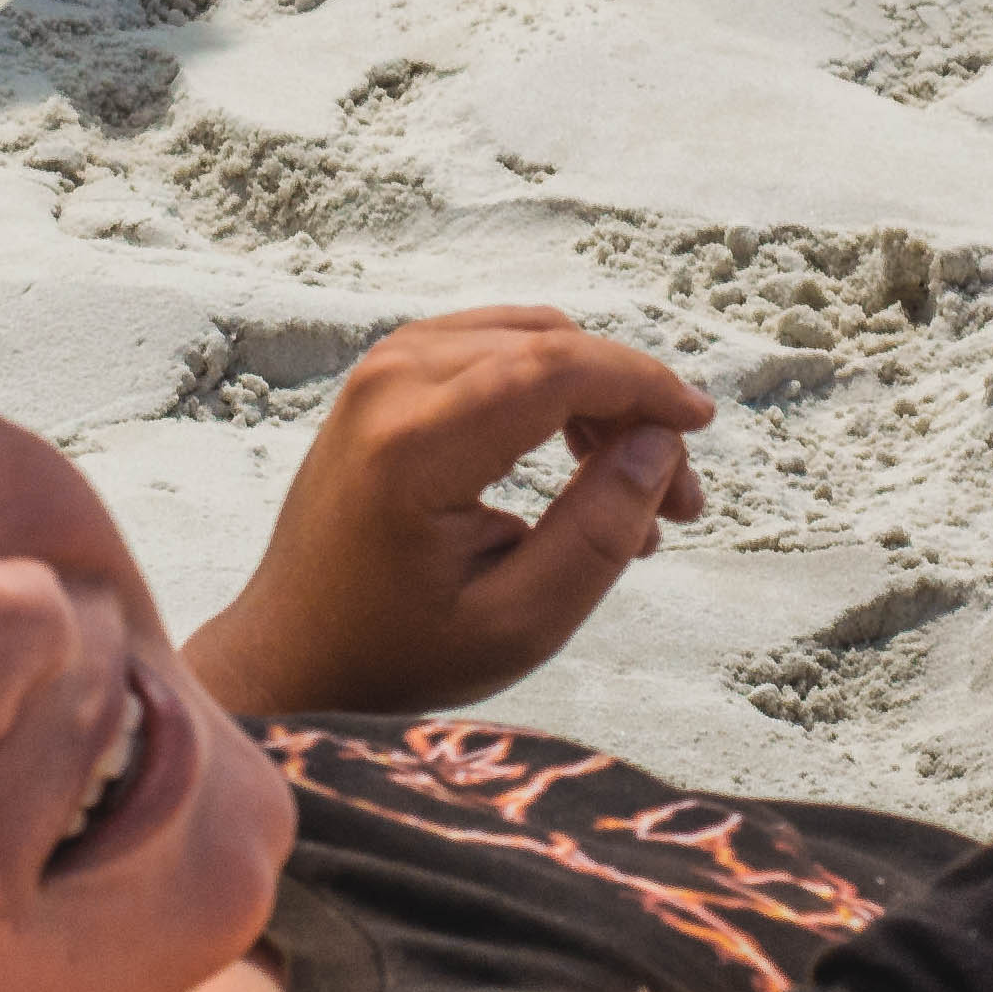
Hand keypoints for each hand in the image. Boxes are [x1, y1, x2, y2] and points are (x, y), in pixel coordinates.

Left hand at [179, 310, 711, 718]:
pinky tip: (580, 460)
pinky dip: (551, 388)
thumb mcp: (519, 622)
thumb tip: (659, 443)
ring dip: (595, 396)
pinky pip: (494, 348)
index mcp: (415, 446)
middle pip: (550, 346)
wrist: (292, 651)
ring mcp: (380, 371)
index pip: (556, 368)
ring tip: (632, 489)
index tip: (700, 426)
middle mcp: (390, 385)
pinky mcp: (383, 377)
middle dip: (630, 405)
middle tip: (677, 501)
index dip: (644, 384)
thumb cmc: (396, 652)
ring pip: (528, 339)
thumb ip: (599, 533)